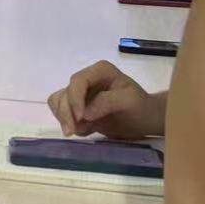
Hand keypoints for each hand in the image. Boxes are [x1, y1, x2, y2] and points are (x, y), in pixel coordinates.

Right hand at [47, 61, 163, 139]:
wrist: (146, 120)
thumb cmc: (141, 108)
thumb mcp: (129, 101)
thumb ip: (107, 102)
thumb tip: (85, 113)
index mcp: (100, 71)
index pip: (78, 81)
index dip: (75, 98)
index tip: (81, 118)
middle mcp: (88, 79)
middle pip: (65, 92)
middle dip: (66, 112)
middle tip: (72, 132)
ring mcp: (82, 94)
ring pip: (59, 102)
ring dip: (64, 118)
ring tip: (77, 132)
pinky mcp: (79, 108)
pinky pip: (62, 113)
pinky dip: (68, 123)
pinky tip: (83, 131)